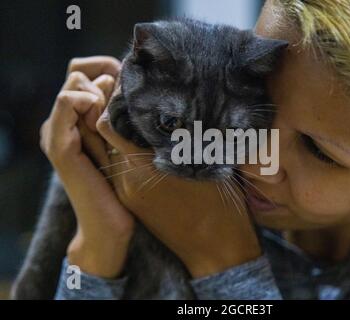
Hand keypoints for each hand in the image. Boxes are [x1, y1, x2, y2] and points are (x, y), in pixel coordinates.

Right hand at [40, 56, 134, 278]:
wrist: (110, 225)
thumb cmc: (127, 186)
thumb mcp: (127, 145)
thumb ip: (124, 119)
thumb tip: (137, 88)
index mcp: (77, 121)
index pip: (84, 71)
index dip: (109, 69)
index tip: (132, 87)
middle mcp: (63, 122)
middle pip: (79, 71)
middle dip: (107, 77)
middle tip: (128, 102)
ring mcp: (58, 132)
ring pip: (75, 82)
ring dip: (102, 90)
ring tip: (120, 115)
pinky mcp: (61, 145)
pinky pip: (68, 102)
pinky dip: (91, 100)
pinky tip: (110, 119)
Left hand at [96, 104, 261, 277]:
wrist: (215, 249)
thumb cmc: (219, 203)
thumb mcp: (205, 162)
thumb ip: (182, 135)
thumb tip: (173, 109)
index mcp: (144, 165)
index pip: (109, 124)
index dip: (117, 104)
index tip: (135, 91)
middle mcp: (127, 178)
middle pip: (108, 137)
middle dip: (121, 118)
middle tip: (142, 103)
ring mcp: (127, 193)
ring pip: (114, 153)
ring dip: (125, 137)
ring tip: (149, 125)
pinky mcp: (132, 202)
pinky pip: (122, 171)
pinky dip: (130, 156)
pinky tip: (152, 149)